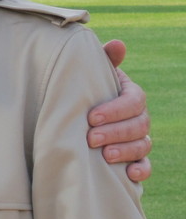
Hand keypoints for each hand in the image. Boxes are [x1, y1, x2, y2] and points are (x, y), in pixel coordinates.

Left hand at [86, 40, 151, 181]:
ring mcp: (138, 137)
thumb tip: (117, 44)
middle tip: (91, 138)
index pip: (134, 101)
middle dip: (116, 132)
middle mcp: (138, 116)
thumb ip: (103, 59)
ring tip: (105, 155)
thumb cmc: (82, 87)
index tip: (92, 116)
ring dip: (126, 151)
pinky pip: (145, 165)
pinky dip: (141, 170)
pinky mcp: (133, 157)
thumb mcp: (89, 72)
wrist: (74, 112)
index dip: (116, 110)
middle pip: (139, 125)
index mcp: (129, 94)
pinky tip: (128, 174)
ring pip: (143, 145)